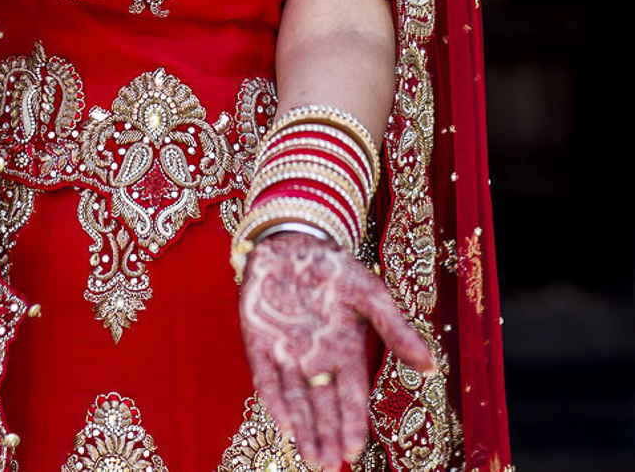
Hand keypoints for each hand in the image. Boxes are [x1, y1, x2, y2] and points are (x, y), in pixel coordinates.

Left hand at [239, 232, 434, 470]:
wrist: (293, 241)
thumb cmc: (335, 268)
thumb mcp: (371, 295)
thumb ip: (395, 330)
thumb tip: (431, 366)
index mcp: (345, 351)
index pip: (351, 396)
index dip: (353, 423)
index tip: (355, 449)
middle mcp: (316, 360)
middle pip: (323, 407)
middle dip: (327, 437)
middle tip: (330, 467)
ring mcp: (286, 353)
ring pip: (295, 400)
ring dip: (304, 431)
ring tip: (312, 459)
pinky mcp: (259, 343)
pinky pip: (266, 377)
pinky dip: (274, 399)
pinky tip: (283, 422)